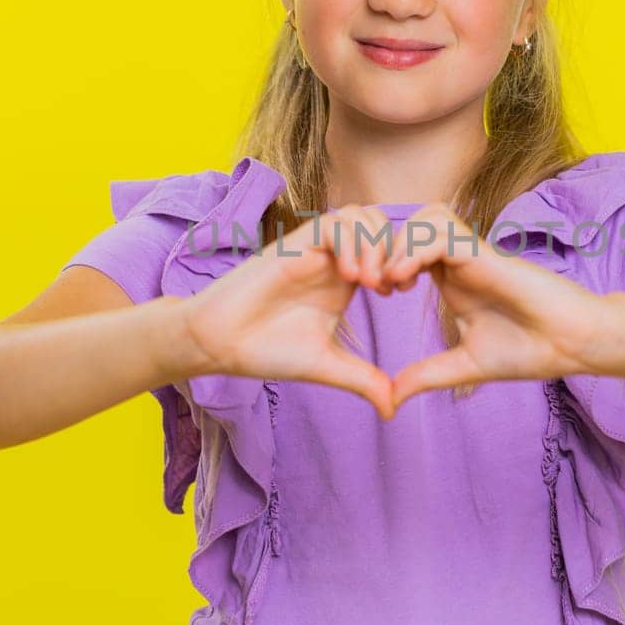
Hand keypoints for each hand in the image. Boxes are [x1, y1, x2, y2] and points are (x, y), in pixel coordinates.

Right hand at [178, 205, 410, 419]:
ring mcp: (313, 249)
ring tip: (369, 283)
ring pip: (360, 215)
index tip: (399, 294)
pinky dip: (349, 243)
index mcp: (345, 281)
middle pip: (380, 223)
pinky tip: (348, 277)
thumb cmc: (268, 350)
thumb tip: (394, 409)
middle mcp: (333, 259)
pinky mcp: (293, 243)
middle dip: (395, 249)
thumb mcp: (327, 366)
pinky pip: (333, 223)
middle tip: (389, 286)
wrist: (221, 343)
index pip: (389, 248)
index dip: (403, 263)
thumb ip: (363, 380)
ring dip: (374, 244)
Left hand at [383, 203, 614, 415]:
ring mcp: (474, 253)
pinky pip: (441, 232)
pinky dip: (415, 248)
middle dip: (382, 246)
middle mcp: (460, 259)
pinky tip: (405, 281)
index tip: (371, 293)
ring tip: (389, 282)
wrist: (573, 345)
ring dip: (399, 244)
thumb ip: (427, 375)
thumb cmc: (530, 351)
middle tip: (369, 284)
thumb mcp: (465, 366)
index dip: (382, 260)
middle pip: (409, 222)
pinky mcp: (487, 253)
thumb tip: (391, 398)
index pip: (406, 245)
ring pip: (425, 217)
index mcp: (451, 278)